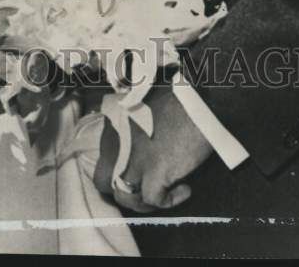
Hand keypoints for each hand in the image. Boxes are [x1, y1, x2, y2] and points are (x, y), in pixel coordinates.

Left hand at [93, 84, 213, 212]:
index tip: (134, 171)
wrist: (195, 99)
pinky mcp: (155, 173)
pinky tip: (184, 189)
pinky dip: (169, 200)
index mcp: (115, 127)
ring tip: (162, 194)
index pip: (102, 158)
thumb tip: (141, 144)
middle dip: (119, 187)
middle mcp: (118, 145)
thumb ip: (133, 125)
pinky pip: (155, 199)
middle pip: (103, 180)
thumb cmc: (176, 97)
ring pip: (125, 196)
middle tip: (141, 189)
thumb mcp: (143, 106)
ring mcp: (135, 160)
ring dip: (143, 201)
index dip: (115, 168)